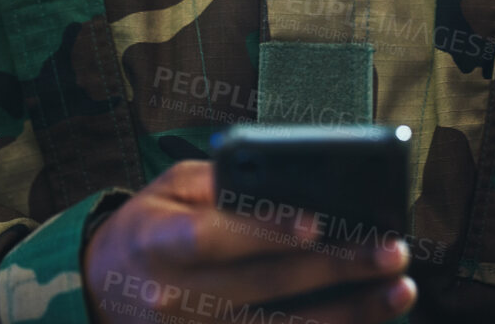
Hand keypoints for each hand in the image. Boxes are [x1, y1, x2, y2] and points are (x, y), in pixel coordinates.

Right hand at [81, 160, 415, 322]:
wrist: (98, 292)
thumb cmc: (146, 230)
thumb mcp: (167, 190)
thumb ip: (219, 184)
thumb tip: (284, 187)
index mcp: (161, 243)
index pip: (218, 237)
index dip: (268, 229)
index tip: (318, 220)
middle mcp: (177, 299)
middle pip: (266, 287)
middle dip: (337, 268)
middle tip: (391, 251)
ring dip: (348, 314)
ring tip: (396, 293)